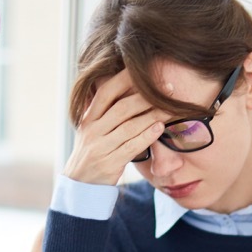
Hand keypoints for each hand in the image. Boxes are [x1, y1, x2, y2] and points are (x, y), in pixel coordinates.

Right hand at [62, 69, 165, 185]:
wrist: (80, 182)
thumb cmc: (93, 150)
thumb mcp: (92, 128)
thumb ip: (105, 110)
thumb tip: (128, 85)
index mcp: (89, 117)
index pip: (106, 92)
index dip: (125, 78)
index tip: (146, 68)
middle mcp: (93, 130)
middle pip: (121, 108)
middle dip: (146, 96)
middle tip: (168, 88)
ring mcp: (100, 147)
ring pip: (129, 127)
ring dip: (153, 115)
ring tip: (171, 107)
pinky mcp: (110, 164)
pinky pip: (131, 147)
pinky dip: (147, 136)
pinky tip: (160, 128)